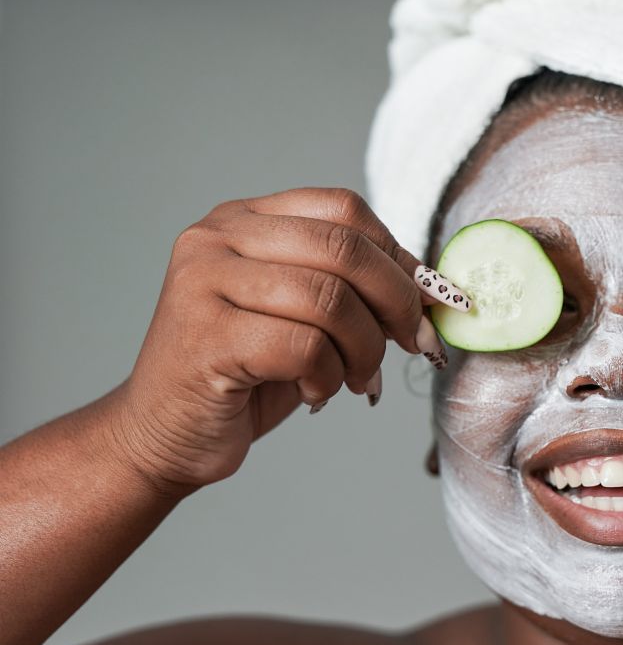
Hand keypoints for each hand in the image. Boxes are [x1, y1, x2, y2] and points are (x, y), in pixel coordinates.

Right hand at [108, 187, 465, 492]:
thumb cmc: (246, 374)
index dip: (398, 257)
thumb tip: (434, 288)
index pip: (345, 209)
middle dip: (397, 303)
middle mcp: (218, 237)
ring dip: (365, 349)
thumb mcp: (306, 317)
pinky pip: (304, 346)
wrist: (166, 434)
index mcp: (245, 219)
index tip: (425, 305)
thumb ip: (355, 289)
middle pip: (345, 249)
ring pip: (330, 299)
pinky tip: (316, 392)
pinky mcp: (205, 336)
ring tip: (357, 378)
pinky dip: (328, 376)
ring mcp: (204, 282)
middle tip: (412, 344)